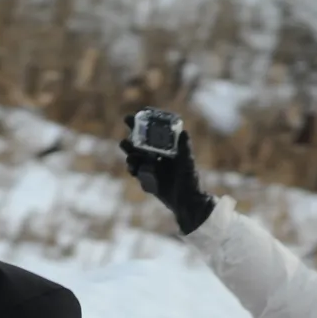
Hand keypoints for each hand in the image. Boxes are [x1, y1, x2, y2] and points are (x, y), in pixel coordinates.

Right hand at [119, 116, 215, 234]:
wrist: (186, 203)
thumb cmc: (190, 181)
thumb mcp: (187, 163)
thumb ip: (184, 149)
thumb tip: (184, 132)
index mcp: (170, 148)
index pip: (156, 132)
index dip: (146, 123)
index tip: (137, 114)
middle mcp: (160, 156)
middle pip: (143, 142)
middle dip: (133, 136)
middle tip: (126, 129)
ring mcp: (153, 167)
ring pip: (137, 156)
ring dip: (130, 152)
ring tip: (126, 149)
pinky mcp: (148, 179)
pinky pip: (137, 172)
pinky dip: (133, 169)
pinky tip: (133, 168)